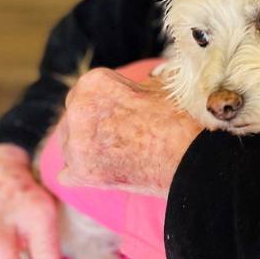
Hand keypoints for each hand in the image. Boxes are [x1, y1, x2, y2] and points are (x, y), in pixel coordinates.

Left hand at [55, 67, 202, 197]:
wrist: (192, 157)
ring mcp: (77, 143)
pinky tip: (102, 173)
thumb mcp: (158, 87)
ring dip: (86, 151)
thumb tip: (138, 88)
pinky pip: (67, 175)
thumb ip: (135, 86)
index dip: (104, 105)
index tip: (120, 115)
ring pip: (69, 146)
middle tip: (118, 136)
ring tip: (116, 156)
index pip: (85, 92)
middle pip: (73, 118)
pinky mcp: (81, 173)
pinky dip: (83, 175)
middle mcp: (78, 109)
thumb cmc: (180, 119)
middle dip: (90, 127)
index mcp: (94, 82)